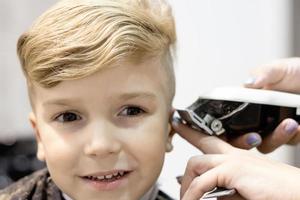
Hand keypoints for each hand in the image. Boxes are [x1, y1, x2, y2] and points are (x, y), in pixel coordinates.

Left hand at [172, 118, 299, 199]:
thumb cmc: (277, 193)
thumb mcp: (244, 191)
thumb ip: (225, 191)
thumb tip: (208, 195)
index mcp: (238, 158)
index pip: (213, 140)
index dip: (195, 131)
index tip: (183, 122)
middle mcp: (234, 155)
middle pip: (203, 143)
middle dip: (187, 133)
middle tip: (176, 125)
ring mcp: (233, 160)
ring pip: (196, 162)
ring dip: (187, 182)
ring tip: (184, 196)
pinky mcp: (234, 170)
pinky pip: (202, 182)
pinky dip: (193, 194)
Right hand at [229, 58, 299, 152]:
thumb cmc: (294, 71)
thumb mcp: (277, 69)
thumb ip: (263, 73)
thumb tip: (248, 82)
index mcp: (245, 104)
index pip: (226, 121)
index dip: (222, 130)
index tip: (224, 133)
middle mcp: (256, 119)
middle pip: (241, 139)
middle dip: (245, 142)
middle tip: (254, 137)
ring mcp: (272, 128)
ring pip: (265, 145)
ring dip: (275, 138)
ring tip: (290, 124)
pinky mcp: (291, 135)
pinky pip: (289, 142)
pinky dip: (294, 136)